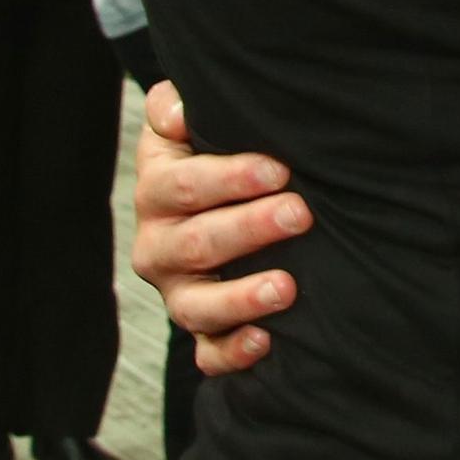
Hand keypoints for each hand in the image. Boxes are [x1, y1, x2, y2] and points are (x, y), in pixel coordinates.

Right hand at [129, 82, 309, 375]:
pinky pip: (208, 353)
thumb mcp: (193, 130)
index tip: (278, 170)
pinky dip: (233, 351)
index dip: (228, 178)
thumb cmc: (220, 160)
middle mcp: (161, 247)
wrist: (221, 209)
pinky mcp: (203, 331)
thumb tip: (178, 107)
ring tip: (288, 286)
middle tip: (300, 214)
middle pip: (196, 244)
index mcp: (159, 192)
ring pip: (198, 305)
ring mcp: (180, 293)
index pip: (181, 185)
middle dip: (249, 229)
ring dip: (242, 298)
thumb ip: (178, 112)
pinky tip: (267, 342)